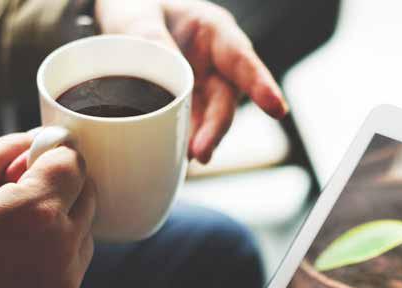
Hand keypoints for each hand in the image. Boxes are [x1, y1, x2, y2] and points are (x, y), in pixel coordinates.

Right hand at [0, 131, 94, 287]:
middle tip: (21, 189)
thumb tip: (36, 138)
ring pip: (87, 224)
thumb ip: (5, 150)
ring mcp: (67, 273)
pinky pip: (79, 255)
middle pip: (88, 191)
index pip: (74, 162)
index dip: (54, 153)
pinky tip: (23, 248)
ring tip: (18, 223)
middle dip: (61, 182)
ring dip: (65, 213)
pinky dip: (62, 244)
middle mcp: (62, 242)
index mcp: (37, 209)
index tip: (34, 159)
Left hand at [95, 0, 288, 162]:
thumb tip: (167, 73)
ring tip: (186, 158)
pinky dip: (182, 141)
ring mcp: (203, 87)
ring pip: (209, 119)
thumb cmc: (139, 7)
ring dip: (200, 140)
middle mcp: (216, 62)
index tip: (276, 109)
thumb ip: (151, 37)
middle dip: (216, 128)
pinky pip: (190, 126)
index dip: (261, 85)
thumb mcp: (139, 13)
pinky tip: (174, 154)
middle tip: (201, 152)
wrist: (126, 21)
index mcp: (214, 31)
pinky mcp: (187, 106)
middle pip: (225, 100)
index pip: (242, 60)